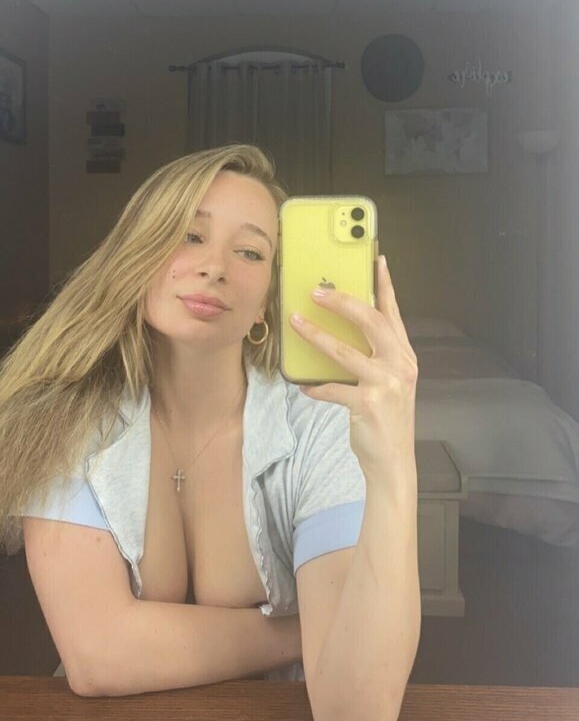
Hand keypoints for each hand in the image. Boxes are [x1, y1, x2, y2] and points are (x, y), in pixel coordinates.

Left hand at [289, 255, 418, 475]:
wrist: (393, 461)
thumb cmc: (386, 419)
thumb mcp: (388, 382)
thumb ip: (373, 357)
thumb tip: (340, 332)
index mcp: (405, 356)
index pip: (393, 313)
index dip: (384, 285)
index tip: (376, 259)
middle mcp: (400, 366)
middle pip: (371, 322)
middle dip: (343, 302)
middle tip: (318, 290)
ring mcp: (386, 385)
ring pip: (345, 352)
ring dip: (317, 335)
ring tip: (296, 322)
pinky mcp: (368, 406)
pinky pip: (334, 389)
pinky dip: (316, 387)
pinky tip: (303, 385)